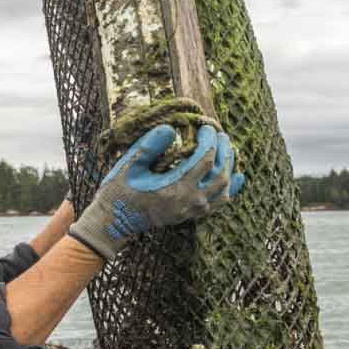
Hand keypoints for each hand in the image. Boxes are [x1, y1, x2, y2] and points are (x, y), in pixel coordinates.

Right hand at [69, 123, 243, 261]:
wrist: (113, 222)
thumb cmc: (118, 192)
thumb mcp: (128, 166)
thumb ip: (149, 146)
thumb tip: (171, 128)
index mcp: (175, 188)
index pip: (204, 159)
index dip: (209, 139)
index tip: (205, 126)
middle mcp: (189, 201)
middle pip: (220, 173)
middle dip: (223, 150)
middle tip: (219, 133)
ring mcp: (191, 211)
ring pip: (223, 188)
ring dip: (228, 167)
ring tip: (226, 149)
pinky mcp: (190, 215)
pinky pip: (218, 202)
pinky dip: (230, 188)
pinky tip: (235, 177)